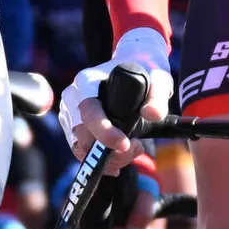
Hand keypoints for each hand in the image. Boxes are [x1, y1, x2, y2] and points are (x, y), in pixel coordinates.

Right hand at [64, 27, 172, 151]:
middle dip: (108, 150)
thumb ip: (158, 97)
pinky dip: (99, 160)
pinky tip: (119, 158)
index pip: (89, 111)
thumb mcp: (159, 80)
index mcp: (87, 81)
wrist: (134, 68)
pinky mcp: (72, 126)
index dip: (104, 131)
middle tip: (137, 148)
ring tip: (133, 150)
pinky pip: (80, 150)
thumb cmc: (145, 73)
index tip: (125, 144)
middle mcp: (73, 96)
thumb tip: (152, 114)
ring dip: (106, 158)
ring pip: (80, 146)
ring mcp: (70, 112)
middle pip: (82, 134)